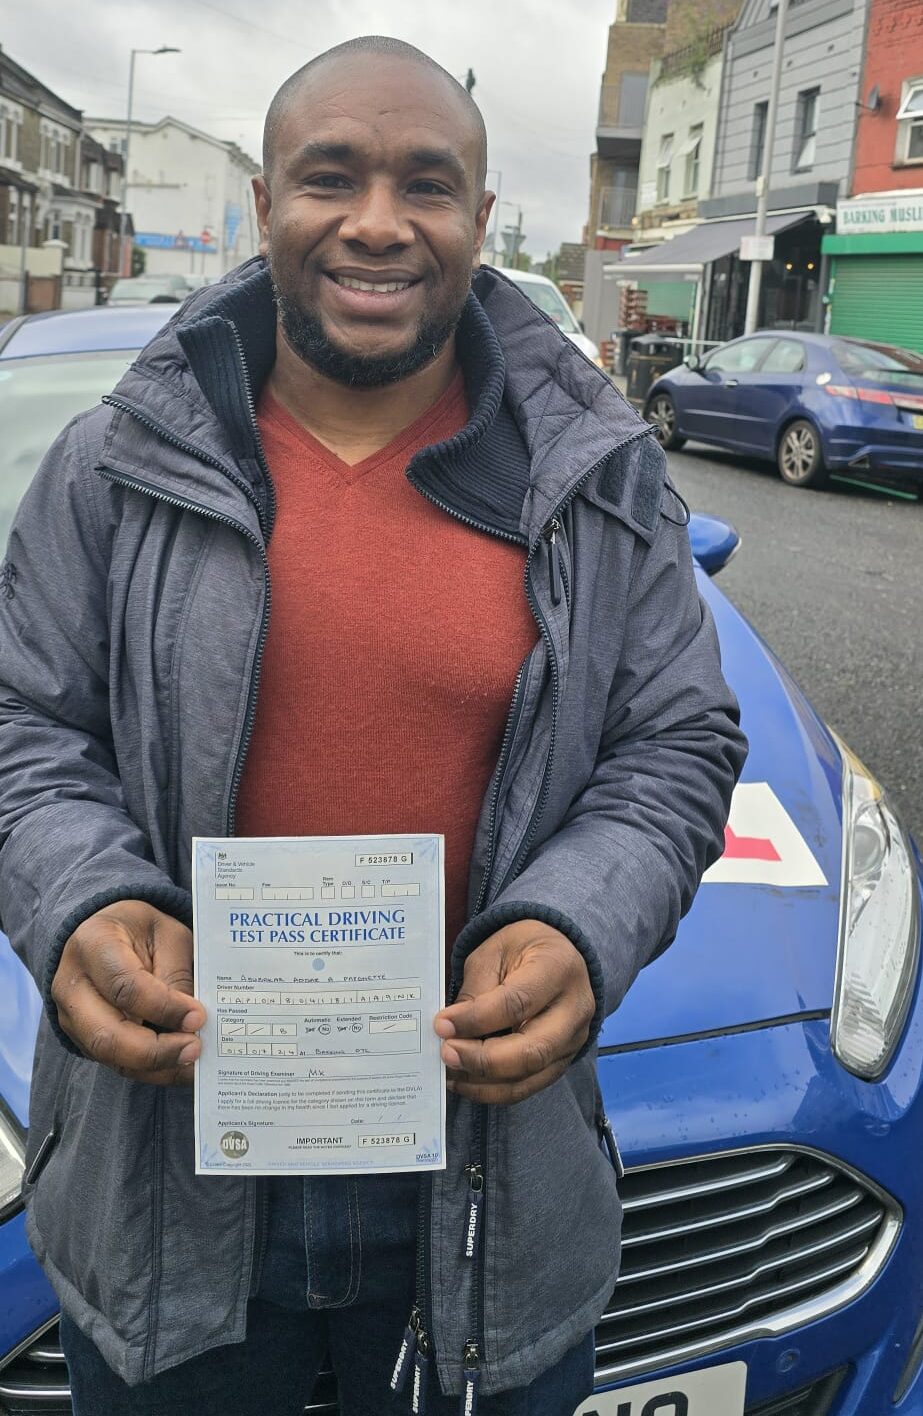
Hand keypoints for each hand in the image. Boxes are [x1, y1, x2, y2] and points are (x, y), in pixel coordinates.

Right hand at [51, 901, 204, 1085]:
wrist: (106, 937)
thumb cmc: (140, 932)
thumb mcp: (167, 935)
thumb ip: (176, 973)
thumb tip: (192, 1020)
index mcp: (93, 944)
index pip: (125, 986)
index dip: (164, 1007)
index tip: (198, 1017)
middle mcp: (72, 985)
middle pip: (107, 1034)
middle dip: (155, 1051)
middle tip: (195, 1048)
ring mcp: (72, 1017)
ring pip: (109, 1057)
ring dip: (155, 1066)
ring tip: (192, 1062)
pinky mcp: (82, 1039)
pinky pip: (115, 1064)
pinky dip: (150, 1070)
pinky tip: (179, 1066)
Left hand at [433, 920, 594, 1103]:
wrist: (560, 956)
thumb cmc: (523, 949)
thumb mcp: (494, 952)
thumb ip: (476, 989)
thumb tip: (450, 1029)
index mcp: (557, 968)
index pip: (517, 1004)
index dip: (476, 1019)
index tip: (441, 1025)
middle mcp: (575, 1009)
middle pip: (531, 1050)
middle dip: (482, 1059)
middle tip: (445, 1053)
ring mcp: (574, 1040)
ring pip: (530, 1075)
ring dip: (484, 1081)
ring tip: (450, 1071)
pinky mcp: (564, 1060)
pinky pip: (529, 1086)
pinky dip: (494, 1090)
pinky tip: (466, 1081)